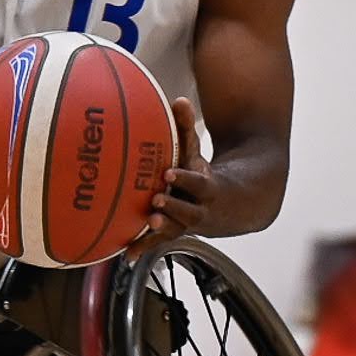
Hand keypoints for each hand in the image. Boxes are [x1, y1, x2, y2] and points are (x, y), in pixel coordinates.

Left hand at [145, 97, 222, 238]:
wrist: (228, 206)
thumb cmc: (202, 173)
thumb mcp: (196, 151)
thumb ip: (187, 127)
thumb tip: (178, 100)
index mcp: (207, 188)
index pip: (198, 184)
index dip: (185, 179)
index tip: (170, 174)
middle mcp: (199, 209)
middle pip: (188, 212)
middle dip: (173, 208)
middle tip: (156, 202)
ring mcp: (187, 225)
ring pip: (175, 230)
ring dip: (160, 230)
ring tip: (146, 224)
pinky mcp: (175, 233)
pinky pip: (159, 243)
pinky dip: (144, 248)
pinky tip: (127, 255)